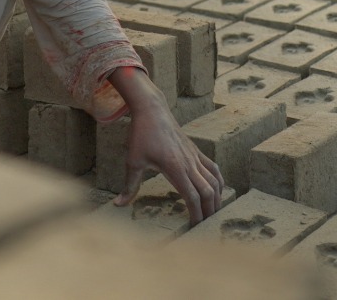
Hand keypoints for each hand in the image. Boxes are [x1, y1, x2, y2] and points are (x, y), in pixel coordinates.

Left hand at [107, 67, 223, 225]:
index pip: (193, 196)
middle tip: (206, 225)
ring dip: (216, 197)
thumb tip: (118, 205)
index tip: (194, 226)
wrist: (152, 109)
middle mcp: (189, 163)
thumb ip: (129, 186)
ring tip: (214, 211)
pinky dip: (218, 180)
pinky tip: (217, 189)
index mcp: (175, 168)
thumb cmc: (141, 134)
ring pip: (214, 180)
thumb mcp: (133, 161)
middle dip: (210, 210)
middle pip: (208, 191)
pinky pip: (213, 168)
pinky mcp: (195, 150)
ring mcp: (195, 156)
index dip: (196, 214)